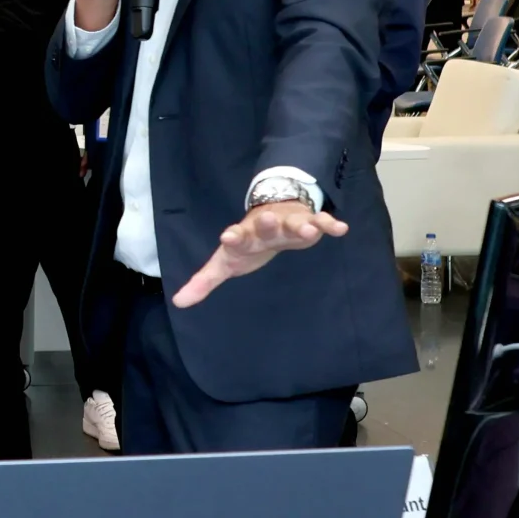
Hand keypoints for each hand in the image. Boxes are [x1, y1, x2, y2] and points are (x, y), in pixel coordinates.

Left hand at [173, 199, 348, 307]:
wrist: (269, 215)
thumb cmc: (245, 244)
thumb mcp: (224, 263)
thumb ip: (203, 281)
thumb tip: (178, 303)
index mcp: (243, 236)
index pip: (235, 236)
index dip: (232, 237)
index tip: (227, 237)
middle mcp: (264, 227)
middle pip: (265, 225)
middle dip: (266, 223)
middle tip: (267, 219)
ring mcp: (286, 223)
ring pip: (294, 223)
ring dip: (301, 224)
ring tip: (309, 229)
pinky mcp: (307, 222)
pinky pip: (319, 222)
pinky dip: (328, 224)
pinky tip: (340, 229)